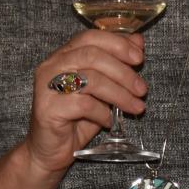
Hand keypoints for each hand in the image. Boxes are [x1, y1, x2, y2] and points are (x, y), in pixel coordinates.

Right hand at [26, 30, 147, 174]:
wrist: (48, 151)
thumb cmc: (75, 119)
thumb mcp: (100, 91)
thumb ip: (115, 66)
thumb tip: (138, 42)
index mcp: (62, 56)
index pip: (89, 37)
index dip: (117, 44)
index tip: (139, 58)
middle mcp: (51, 67)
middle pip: (91, 55)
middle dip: (123, 71)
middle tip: (142, 89)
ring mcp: (47, 87)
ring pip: (91, 79)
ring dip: (120, 94)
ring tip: (135, 107)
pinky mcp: (48, 109)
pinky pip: (84, 105)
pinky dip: (103, 113)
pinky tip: (109, 121)